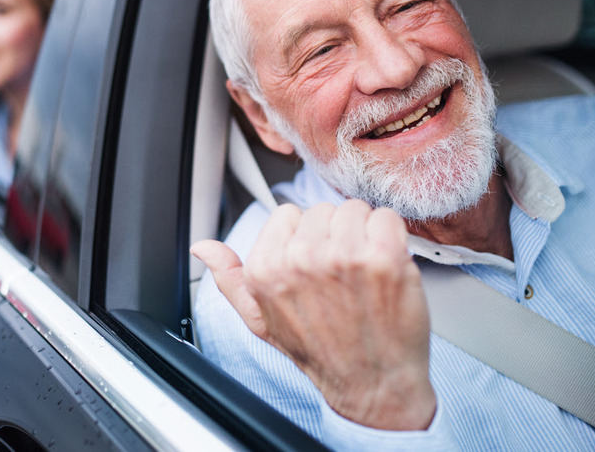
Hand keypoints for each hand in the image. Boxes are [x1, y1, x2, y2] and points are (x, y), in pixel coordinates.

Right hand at [192, 200, 435, 430]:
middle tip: (343, 273)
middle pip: (322, 210)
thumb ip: (230, 278)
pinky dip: (392, 237)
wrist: (373, 384)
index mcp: (266, 269)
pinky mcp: (383, 258)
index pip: (288, 215)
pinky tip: (385, 267)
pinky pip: (386, 218)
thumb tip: (202, 248)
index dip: (305, 238)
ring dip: (365, 234)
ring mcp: (344, 256)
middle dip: (335, 235)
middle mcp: (301, 259)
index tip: (316, 265)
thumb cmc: (321, 352)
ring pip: (355, 210)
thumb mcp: (261, 320)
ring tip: (365, 272)